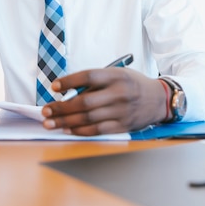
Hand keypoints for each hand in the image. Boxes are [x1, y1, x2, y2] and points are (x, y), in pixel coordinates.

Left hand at [41, 67, 167, 135]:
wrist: (159, 99)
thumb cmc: (132, 84)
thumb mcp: (117, 74)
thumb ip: (95, 82)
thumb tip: (68, 94)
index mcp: (116, 76)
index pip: (88, 77)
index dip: (69, 81)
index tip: (54, 86)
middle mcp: (119, 93)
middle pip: (84, 102)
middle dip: (61, 108)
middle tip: (45, 111)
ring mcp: (121, 111)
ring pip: (88, 118)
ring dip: (66, 122)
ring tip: (50, 123)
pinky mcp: (123, 126)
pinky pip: (97, 130)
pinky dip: (80, 131)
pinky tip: (68, 129)